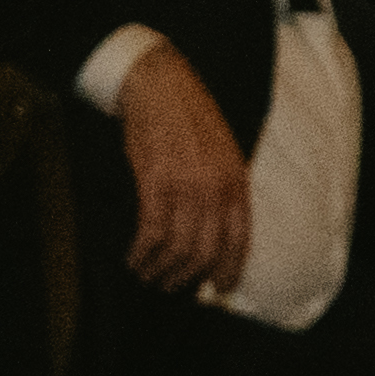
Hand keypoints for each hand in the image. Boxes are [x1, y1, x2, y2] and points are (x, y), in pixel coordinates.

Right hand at [111, 47, 252, 294]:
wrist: (160, 87)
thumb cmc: (192, 117)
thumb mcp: (226, 151)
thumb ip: (227, 189)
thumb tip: (219, 231)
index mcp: (237, 181)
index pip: (239, 239)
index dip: (230, 269)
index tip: (221, 288)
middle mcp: (215, 189)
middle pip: (205, 251)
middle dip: (187, 277)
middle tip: (172, 285)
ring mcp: (186, 187)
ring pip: (177, 248)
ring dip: (161, 269)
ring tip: (148, 275)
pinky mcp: (155, 183)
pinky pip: (151, 233)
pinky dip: (142, 252)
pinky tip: (134, 258)